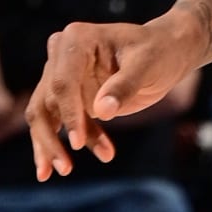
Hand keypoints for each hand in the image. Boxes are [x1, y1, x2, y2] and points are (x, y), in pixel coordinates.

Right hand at [26, 12, 200, 177]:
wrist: (166, 53)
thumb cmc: (158, 53)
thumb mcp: (147, 66)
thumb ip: (124, 86)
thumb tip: (102, 111)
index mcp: (77, 39)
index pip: (64, 81)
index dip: (69, 113)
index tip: (78, 142)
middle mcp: (61, 55)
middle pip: (46, 101)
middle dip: (52, 138)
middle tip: (65, 168)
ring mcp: (61, 75)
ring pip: (45, 115)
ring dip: (52, 146)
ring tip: (64, 171)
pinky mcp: (68, 96)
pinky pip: (58, 123)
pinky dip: (60, 145)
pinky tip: (59, 169)